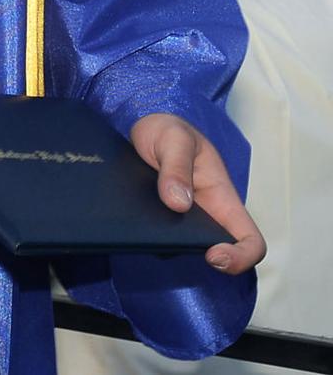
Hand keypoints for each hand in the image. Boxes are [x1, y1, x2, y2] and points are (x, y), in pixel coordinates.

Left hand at [130, 112, 264, 274]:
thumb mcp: (174, 139)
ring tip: (144, 229)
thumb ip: (176, 167)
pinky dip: (149, 237)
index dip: (241, 257)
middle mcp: (208, 215)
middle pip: (216, 252)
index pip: (251, 240)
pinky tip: (131, 225)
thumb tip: (178, 204)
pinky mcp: (161, 221)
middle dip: (196, 255)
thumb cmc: (169, 130)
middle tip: (168, 245)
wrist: (143, 125)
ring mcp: (184, 221)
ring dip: (168, 246)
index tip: (213, 255)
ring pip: (184, 248)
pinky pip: (160, 238)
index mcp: (223, 198)